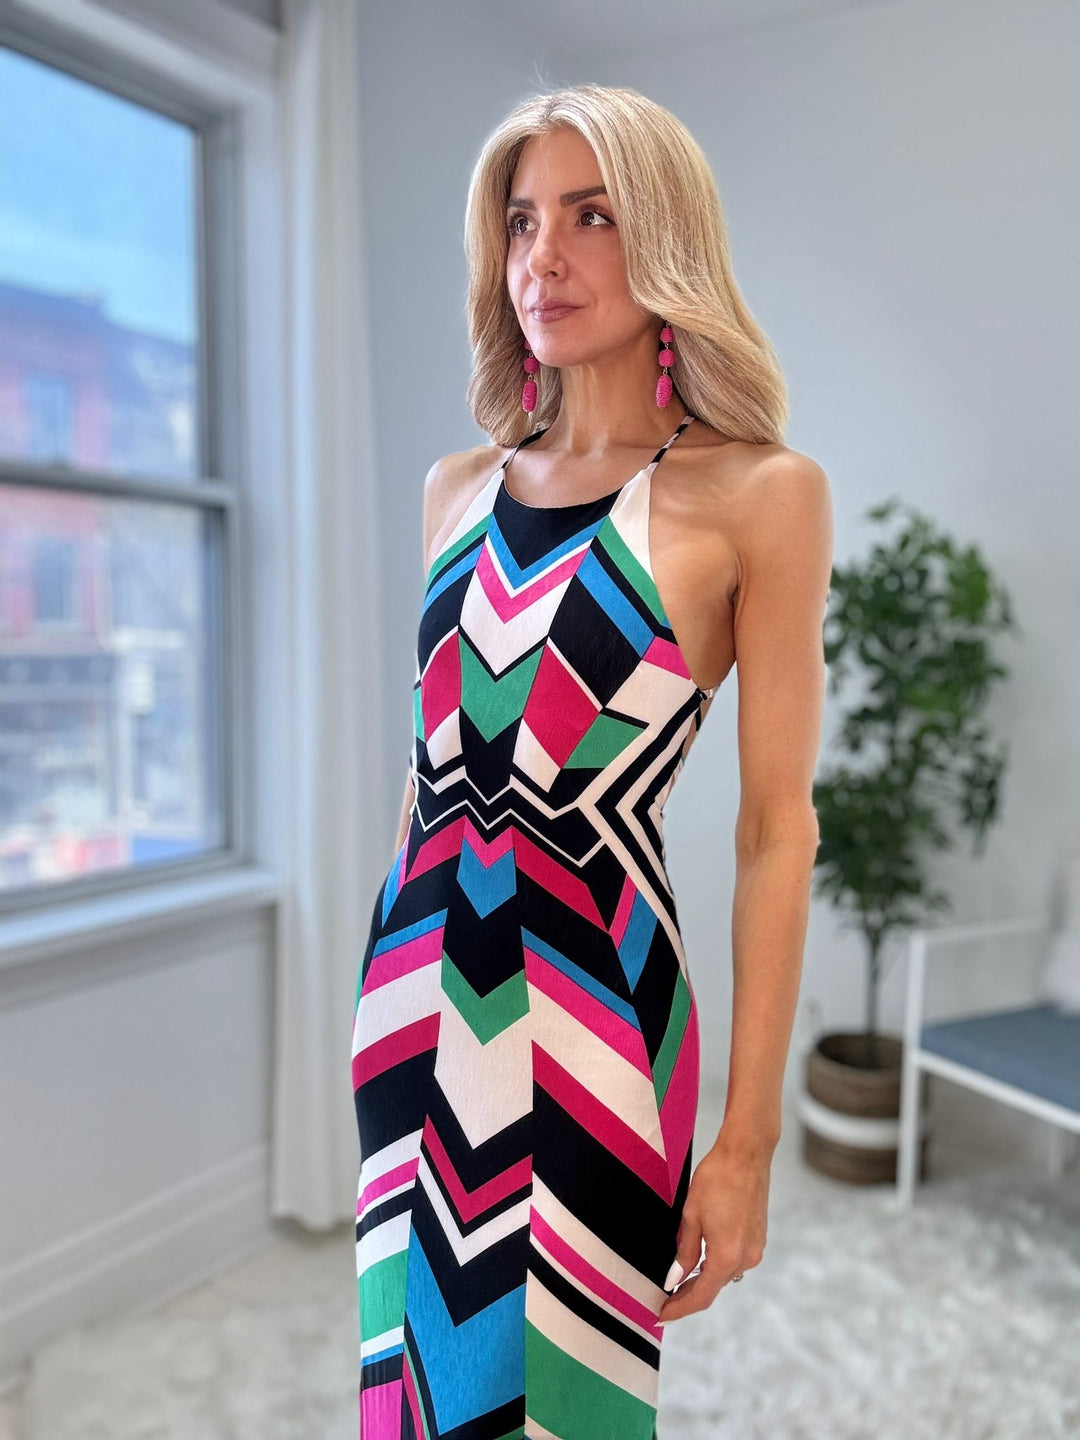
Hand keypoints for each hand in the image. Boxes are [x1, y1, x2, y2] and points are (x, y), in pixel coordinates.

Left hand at [657, 1132, 771, 1323]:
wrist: (746, 1153)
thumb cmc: (716, 1179)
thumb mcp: (691, 1216)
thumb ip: (684, 1253)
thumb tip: (674, 1279)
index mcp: (727, 1257)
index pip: (701, 1296)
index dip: (679, 1309)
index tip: (661, 1316)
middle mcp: (746, 1258)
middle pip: (713, 1288)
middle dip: (688, 1295)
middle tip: (664, 1300)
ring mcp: (756, 1248)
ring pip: (724, 1274)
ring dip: (703, 1280)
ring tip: (678, 1281)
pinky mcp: (759, 1238)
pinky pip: (734, 1260)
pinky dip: (716, 1265)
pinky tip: (700, 1260)